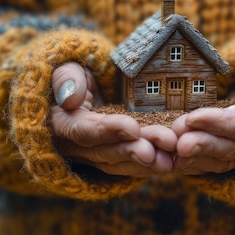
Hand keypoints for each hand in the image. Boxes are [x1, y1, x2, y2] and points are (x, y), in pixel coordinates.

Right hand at [49, 63, 175, 176]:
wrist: (83, 89)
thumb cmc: (76, 75)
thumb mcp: (67, 67)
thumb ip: (66, 79)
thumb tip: (70, 98)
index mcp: (62, 123)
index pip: (83, 130)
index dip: (109, 130)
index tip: (133, 127)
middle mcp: (76, 147)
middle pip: (106, 152)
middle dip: (134, 151)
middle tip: (160, 148)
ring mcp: (95, 156)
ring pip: (121, 163)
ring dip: (147, 163)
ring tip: (170, 159)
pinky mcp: (114, 158)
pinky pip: (131, 166)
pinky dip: (151, 165)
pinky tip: (172, 161)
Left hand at [171, 62, 234, 174]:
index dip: (218, 123)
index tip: (192, 118)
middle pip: (230, 148)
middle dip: (202, 145)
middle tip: (179, 142)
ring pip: (219, 162)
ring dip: (194, 158)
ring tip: (173, 151)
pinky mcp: (231, 163)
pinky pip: (210, 168)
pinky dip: (191, 166)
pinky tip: (173, 161)